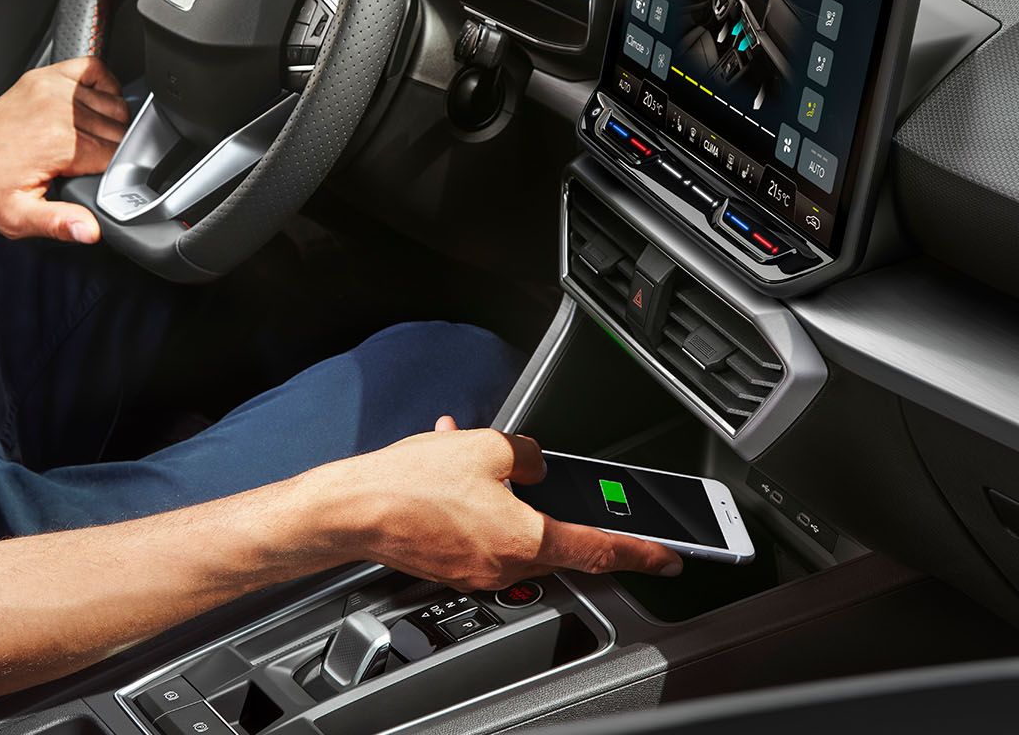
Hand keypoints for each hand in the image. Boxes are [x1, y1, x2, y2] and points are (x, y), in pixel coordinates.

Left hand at [0, 57, 128, 242]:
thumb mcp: (17, 218)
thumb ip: (58, 224)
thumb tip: (90, 230)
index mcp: (57, 143)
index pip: (116, 154)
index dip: (115, 172)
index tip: (102, 181)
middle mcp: (57, 110)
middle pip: (117, 128)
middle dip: (114, 149)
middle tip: (93, 166)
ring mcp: (51, 88)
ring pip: (113, 102)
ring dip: (112, 121)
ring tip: (94, 140)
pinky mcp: (44, 77)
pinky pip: (92, 69)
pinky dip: (104, 84)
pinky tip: (96, 105)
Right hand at [308, 418, 682, 590]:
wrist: (351, 509)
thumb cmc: (410, 484)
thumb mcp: (486, 447)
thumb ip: (526, 455)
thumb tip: (533, 463)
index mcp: (527, 539)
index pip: (600, 550)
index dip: (641, 553)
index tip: (667, 559)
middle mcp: (505, 564)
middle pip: (554, 540)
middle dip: (552, 506)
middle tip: (548, 483)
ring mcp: (475, 571)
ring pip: (511, 530)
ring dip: (505, 498)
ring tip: (476, 462)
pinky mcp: (449, 565)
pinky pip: (478, 532)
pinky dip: (475, 504)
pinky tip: (451, 471)